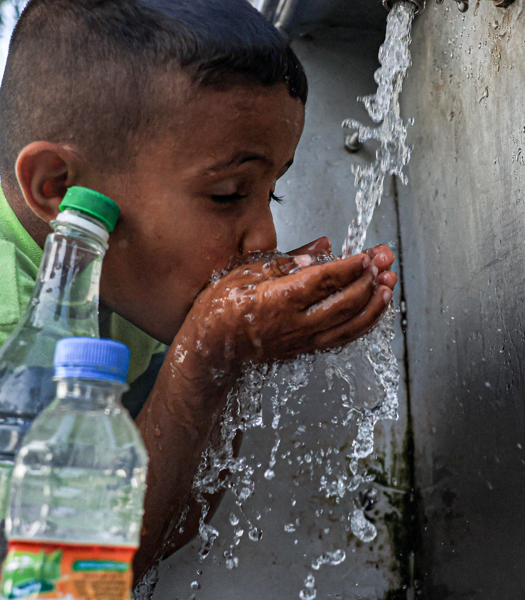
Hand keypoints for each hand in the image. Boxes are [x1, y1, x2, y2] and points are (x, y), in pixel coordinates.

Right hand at [180, 238, 397, 373]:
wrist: (209, 351)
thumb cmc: (220, 308)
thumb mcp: (245, 271)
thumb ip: (287, 260)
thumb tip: (322, 248)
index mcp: (278, 300)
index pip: (327, 280)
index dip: (352, 266)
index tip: (368, 253)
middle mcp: (295, 325)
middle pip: (345, 303)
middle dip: (370, 280)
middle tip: (385, 259)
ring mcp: (302, 341)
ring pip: (350, 325)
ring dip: (374, 304)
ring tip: (389, 283)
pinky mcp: (305, 351)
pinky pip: (342, 338)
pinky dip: (363, 323)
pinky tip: (374, 308)